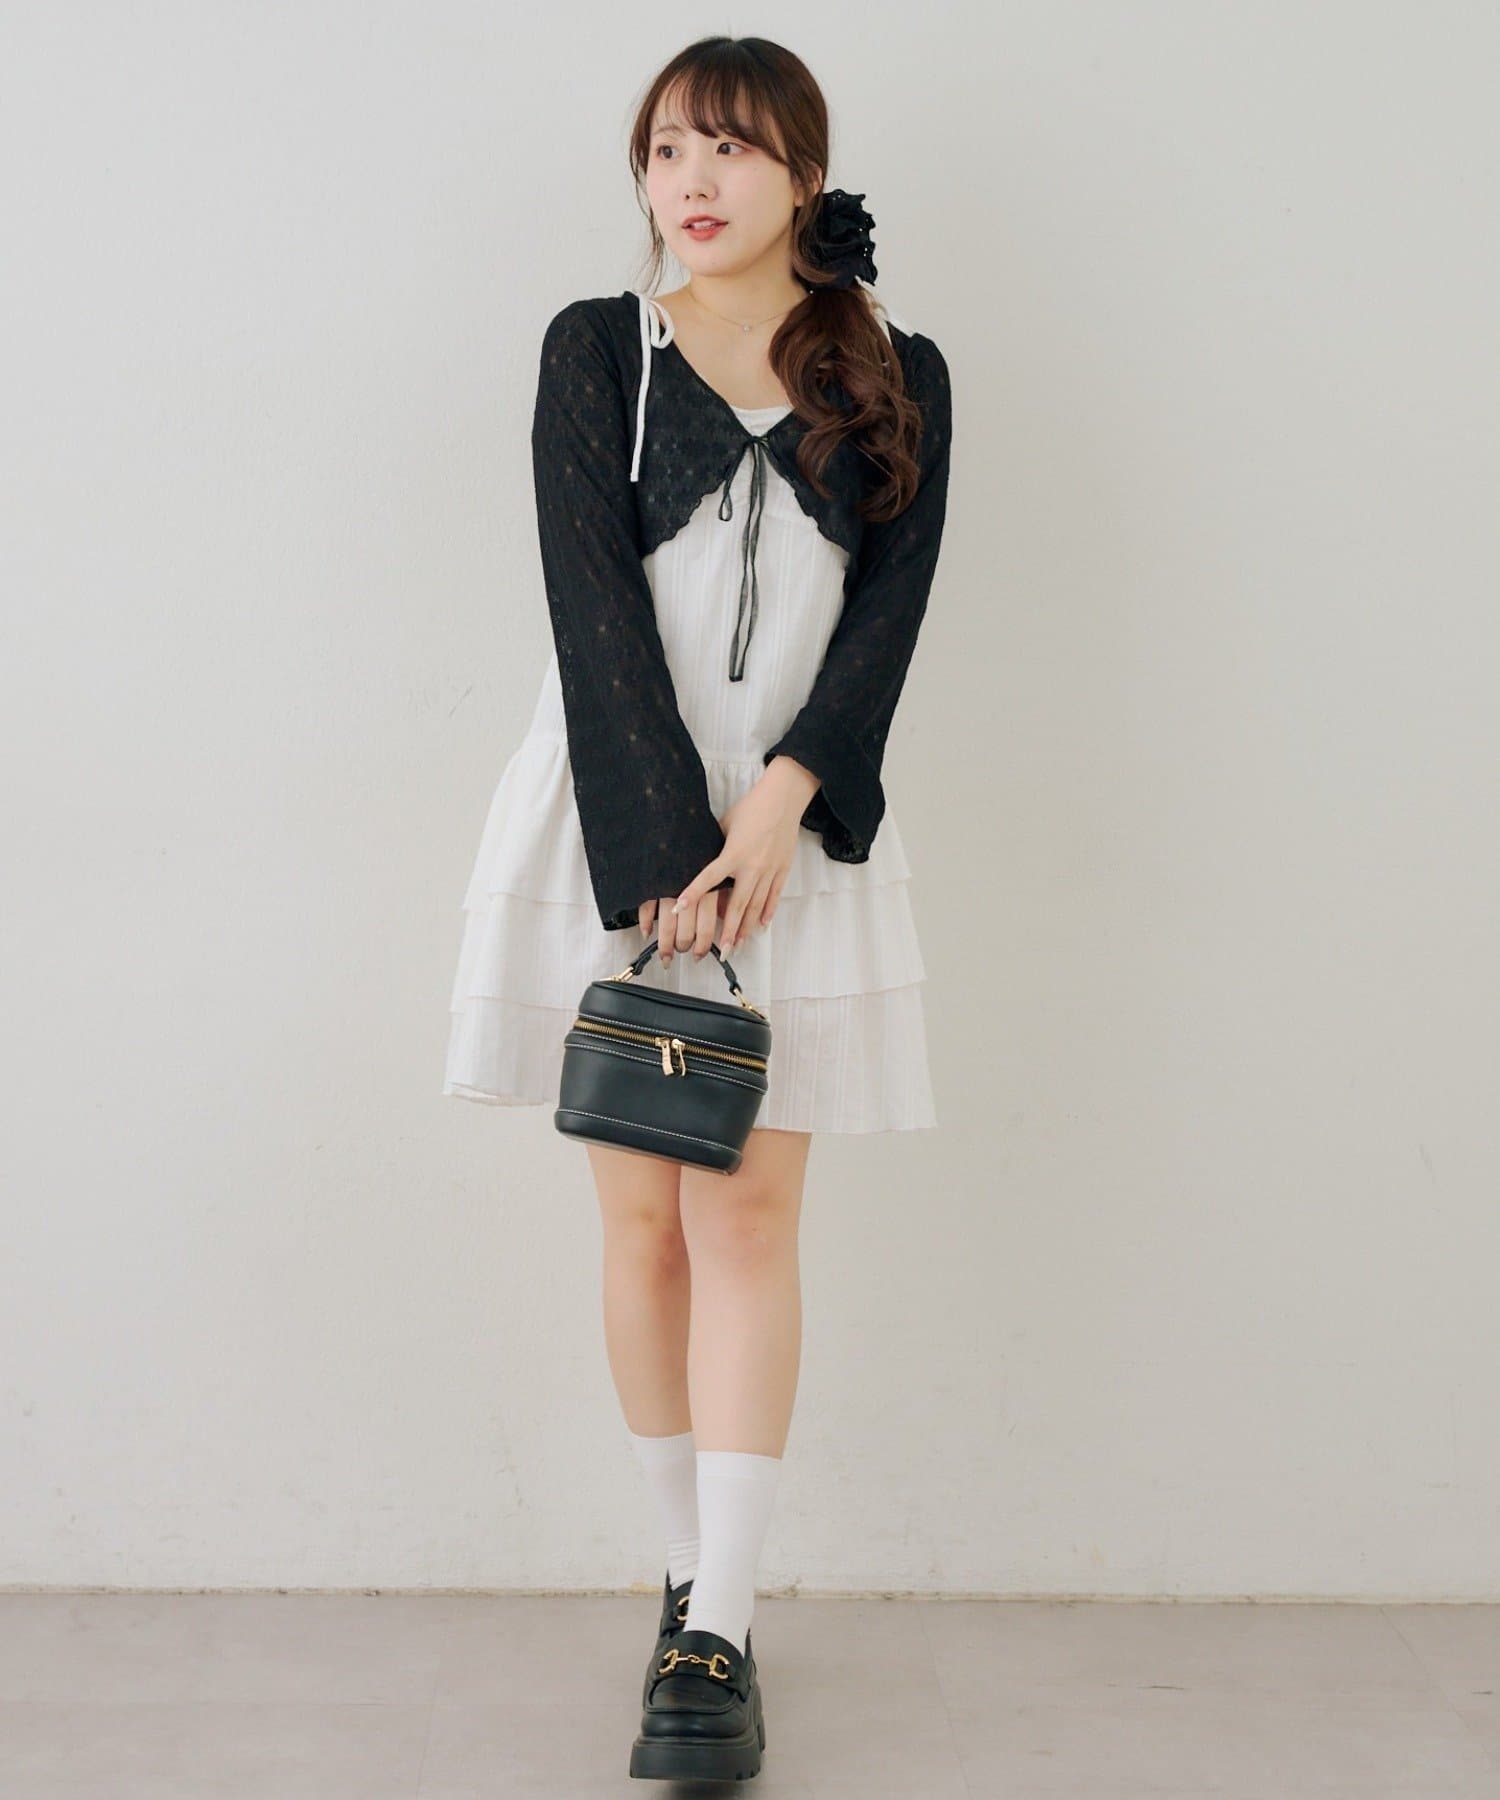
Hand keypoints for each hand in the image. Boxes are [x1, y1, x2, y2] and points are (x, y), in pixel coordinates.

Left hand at [645, 756, 818, 963]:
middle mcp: (751, 866)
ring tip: (738, 945)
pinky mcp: (782, 870)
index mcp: (733, 853)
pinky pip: (774, 896)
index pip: (709, 878)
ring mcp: (769, 870)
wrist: (783, 800)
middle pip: (737, 905)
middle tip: (721, 950)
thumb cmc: (751, 808)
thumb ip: (714, 845)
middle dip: (729, 930)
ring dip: (746, 928)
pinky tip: (761, 926)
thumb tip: (698, 858)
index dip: (692, 894)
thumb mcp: (725, 824)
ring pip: (756, 906)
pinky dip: (767, 912)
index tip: (678, 909)